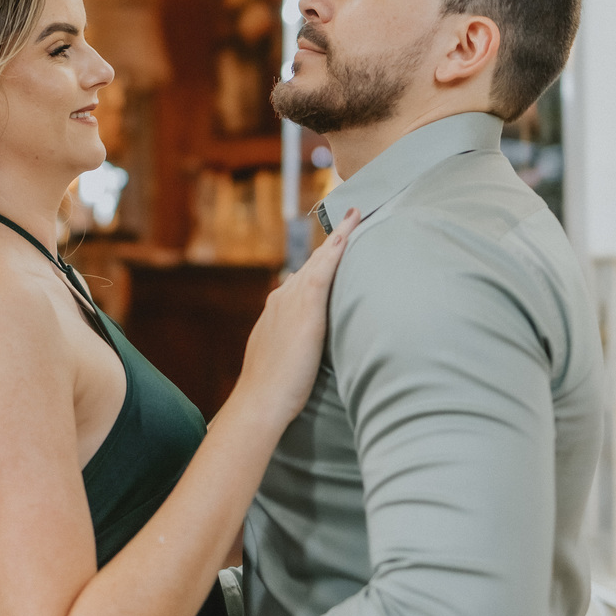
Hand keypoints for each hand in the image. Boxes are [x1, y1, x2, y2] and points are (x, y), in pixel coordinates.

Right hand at [234, 208, 359, 429]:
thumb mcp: (283, 358)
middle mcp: (284, 298)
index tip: (333, 246)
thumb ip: (295, 345)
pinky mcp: (306, 307)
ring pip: (319, 261)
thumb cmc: (275, 389)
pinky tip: (350, 231)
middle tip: (350, 217)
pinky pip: (324, 269)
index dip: (321, 261)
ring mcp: (293, 300)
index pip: (304, 279)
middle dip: (331, 243)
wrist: (261, 399)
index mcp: (278, 309)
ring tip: (354, 216)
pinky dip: (337, 247)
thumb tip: (308, 344)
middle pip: (312, 264)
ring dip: (337, 238)